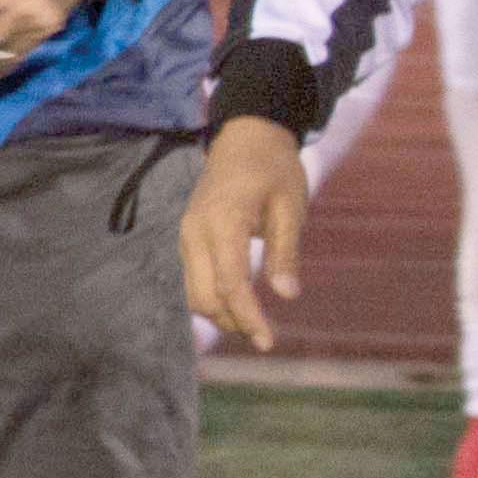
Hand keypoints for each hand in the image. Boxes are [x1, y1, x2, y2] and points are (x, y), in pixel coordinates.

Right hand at [182, 113, 310, 349]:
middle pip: (203, 295)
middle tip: (265, 337)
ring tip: (252, 323)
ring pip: (193, 290)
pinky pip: (193, 276)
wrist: (245, 136)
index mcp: (222, 222)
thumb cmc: (274, 168)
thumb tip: (287, 296)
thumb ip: (286, 252)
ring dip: (220, 312)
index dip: (248, 317)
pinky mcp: (188, 235)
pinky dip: (212, 296)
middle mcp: (195, 231)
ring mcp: (186, 233)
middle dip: (232, 321)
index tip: (269, 341)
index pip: (230, 284)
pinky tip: (236, 302)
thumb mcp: (291, 207)